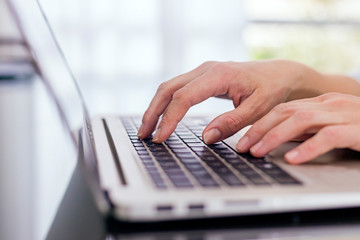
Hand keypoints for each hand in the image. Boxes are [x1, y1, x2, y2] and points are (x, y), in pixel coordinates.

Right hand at [138, 60, 308, 142]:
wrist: (279, 75)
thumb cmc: (272, 90)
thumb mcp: (258, 109)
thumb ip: (232, 123)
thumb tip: (207, 137)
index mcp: (218, 75)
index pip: (184, 97)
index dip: (169, 119)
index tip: (161, 138)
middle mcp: (206, 69)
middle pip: (169, 89)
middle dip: (153, 112)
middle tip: (144, 134)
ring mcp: (203, 71)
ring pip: (169, 87)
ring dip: (156, 107)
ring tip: (147, 128)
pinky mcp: (203, 77)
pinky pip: (177, 88)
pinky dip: (166, 102)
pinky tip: (162, 116)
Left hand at [236, 93, 359, 163]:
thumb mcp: (329, 127)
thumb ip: (306, 129)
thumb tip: (276, 139)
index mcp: (321, 102)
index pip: (282, 109)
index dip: (259, 123)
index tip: (242, 139)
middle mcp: (330, 104)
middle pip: (286, 112)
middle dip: (260, 129)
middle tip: (243, 146)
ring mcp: (345, 113)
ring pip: (302, 120)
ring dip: (276, 136)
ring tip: (259, 151)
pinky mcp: (359, 129)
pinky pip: (329, 136)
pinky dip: (309, 147)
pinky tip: (293, 158)